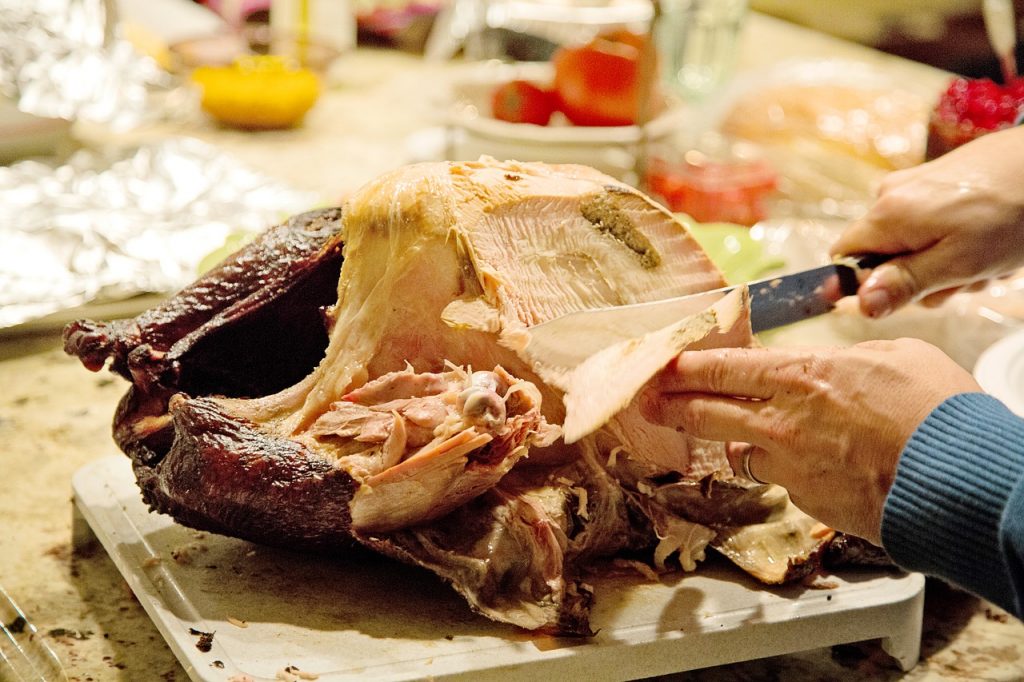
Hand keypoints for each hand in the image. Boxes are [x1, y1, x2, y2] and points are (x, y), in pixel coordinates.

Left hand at [639, 338, 981, 543]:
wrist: (957, 479)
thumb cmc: (936, 412)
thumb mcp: (895, 358)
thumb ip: (849, 360)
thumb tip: (833, 369)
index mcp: (802, 374)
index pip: (724, 366)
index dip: (684, 364)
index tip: (660, 362)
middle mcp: (782, 419)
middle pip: (704, 408)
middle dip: (667, 402)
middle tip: (644, 399)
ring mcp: (789, 463)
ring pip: (732, 448)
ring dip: (716, 439)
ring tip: (703, 433)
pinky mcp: (803, 498)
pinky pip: (774, 477)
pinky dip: (772, 468)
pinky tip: (783, 464)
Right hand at [831, 125, 1023, 317]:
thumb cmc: (1012, 215)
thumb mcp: (959, 263)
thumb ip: (905, 283)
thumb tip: (860, 305)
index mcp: (887, 214)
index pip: (843, 258)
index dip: (866, 284)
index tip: (905, 295)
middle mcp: (891, 194)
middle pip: (882, 254)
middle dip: (919, 277)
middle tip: (964, 280)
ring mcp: (916, 183)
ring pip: (911, 242)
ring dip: (945, 262)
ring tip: (985, 260)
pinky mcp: (940, 178)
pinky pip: (931, 222)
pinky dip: (956, 239)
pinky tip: (988, 238)